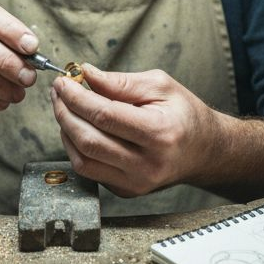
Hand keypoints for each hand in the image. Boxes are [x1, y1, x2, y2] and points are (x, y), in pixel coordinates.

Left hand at [49, 64, 224, 197]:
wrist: (204, 150)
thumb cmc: (184, 115)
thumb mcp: (160, 86)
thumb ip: (120, 82)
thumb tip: (85, 73)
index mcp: (160, 133)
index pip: (105, 116)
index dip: (77, 98)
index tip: (64, 82)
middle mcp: (148, 164)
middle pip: (89, 140)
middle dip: (65, 112)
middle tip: (59, 92)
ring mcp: (136, 182)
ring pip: (83, 160)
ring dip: (66, 131)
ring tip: (65, 107)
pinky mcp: (126, 190)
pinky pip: (89, 170)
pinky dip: (76, 147)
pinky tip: (78, 127)